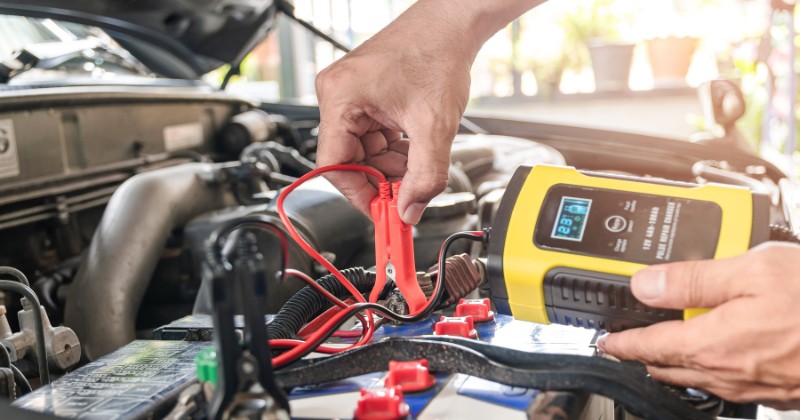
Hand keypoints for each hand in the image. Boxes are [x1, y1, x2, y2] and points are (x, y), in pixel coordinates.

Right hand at [315, 0, 543, 223]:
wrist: (451, 24)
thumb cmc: (437, 53)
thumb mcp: (434, 126)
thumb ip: (424, 176)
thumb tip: (410, 210)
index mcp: (340, 98)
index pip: (334, 165)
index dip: (359, 195)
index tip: (381, 214)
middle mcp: (337, 95)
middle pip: (349, 159)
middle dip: (381, 180)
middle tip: (407, 196)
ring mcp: (350, 95)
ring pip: (364, 150)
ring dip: (390, 166)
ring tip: (418, 166)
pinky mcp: (365, 95)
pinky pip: (372, 135)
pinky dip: (394, 149)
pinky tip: (414, 148)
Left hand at [598, 242, 799, 408]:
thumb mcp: (753, 270)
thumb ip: (692, 280)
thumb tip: (645, 284)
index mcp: (713, 345)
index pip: (647, 347)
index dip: (619, 342)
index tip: (603, 341)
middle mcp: (729, 374)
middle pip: (668, 367)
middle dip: (643, 353)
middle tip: (628, 339)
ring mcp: (756, 388)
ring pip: (699, 377)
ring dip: (676, 360)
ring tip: (667, 342)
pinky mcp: (781, 392)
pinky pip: (731, 382)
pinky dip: (713, 366)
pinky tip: (721, 349)